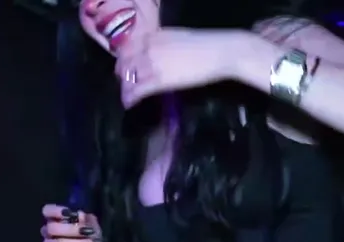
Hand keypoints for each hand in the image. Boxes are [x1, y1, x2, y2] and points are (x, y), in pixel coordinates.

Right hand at [42, 204, 107, 241]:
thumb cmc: (91, 235)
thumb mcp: (92, 224)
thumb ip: (85, 218)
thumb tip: (80, 215)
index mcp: (56, 218)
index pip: (47, 211)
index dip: (55, 211)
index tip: (69, 213)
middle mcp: (49, 231)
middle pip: (51, 228)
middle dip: (71, 230)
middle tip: (86, 232)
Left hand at [115, 28, 241, 107]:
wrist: (219, 51)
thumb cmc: (204, 45)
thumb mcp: (177, 37)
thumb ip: (162, 45)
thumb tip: (155, 54)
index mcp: (153, 36)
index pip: (128, 48)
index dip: (123, 61)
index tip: (124, 68)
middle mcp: (148, 47)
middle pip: (125, 64)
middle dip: (123, 76)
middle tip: (125, 85)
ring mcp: (152, 63)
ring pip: (129, 78)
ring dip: (125, 90)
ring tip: (127, 97)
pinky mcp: (159, 80)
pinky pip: (137, 90)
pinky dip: (130, 98)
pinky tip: (130, 104)